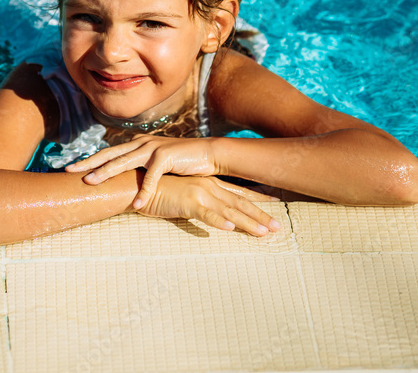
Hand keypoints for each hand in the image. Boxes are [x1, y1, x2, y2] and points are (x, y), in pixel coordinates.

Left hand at [65, 136, 219, 208]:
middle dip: (87, 163)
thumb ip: (140, 169)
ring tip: (89, 183)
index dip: (89, 160)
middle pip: (109, 154)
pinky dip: (144, 191)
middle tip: (68, 170)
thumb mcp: (156, 164)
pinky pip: (151, 177)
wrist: (207, 154)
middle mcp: (141, 144)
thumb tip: (124, 182)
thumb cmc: (181, 162)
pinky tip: (137, 204)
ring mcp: (152, 148)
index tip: (70, 167)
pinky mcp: (166, 157)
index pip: (107, 153)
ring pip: (123, 162)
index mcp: (136, 145)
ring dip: (105, 173)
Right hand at [135, 173, 281, 236]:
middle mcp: (209, 187)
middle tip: (278, 227)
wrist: (139, 184)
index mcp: (210, 184)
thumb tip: (216, 213)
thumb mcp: (186, 195)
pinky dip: (218, 221)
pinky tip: (230, 229)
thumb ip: (202, 202)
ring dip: (247, 223)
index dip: (259, 199)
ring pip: (229, 211)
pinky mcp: (187, 202)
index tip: (276, 203)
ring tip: (263, 233)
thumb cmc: (161, 190)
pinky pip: (206, 214)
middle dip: (260, 216)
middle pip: (240, 203)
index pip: (239, 192)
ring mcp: (199, 194)